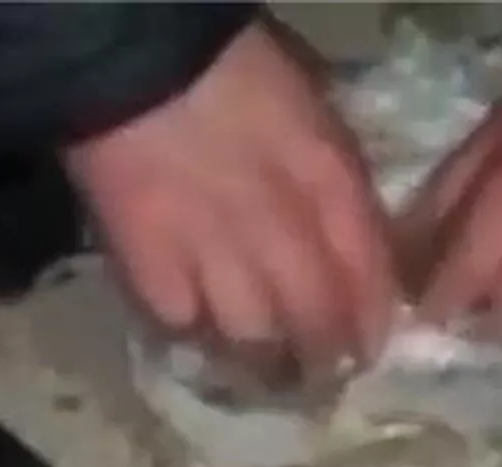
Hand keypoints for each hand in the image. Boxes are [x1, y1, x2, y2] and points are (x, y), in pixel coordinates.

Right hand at [61, 19, 395, 370]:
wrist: (131, 57)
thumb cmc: (230, 70)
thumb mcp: (311, 113)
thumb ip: (337, 183)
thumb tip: (357, 249)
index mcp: (328, 181)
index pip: (369, 277)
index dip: (371, 323)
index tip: (366, 347)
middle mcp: (281, 229)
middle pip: (316, 322)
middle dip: (324, 358)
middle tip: (320, 375)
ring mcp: (215, 254)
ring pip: (256, 341)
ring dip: (267, 363)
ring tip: (265, 372)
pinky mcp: (151, 267)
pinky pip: (187, 327)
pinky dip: (198, 337)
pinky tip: (201, 335)